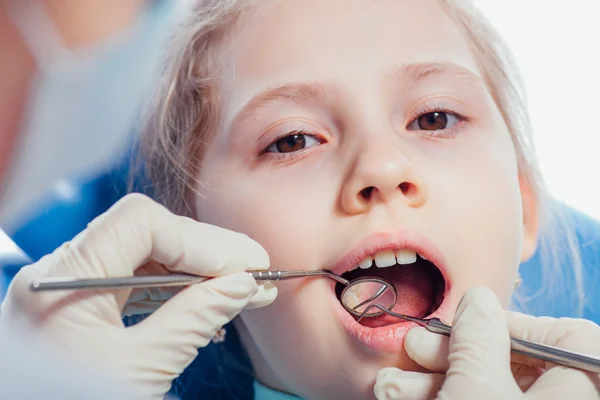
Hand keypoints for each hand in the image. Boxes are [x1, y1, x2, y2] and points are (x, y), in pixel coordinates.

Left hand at [0, 194, 276, 398]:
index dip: (197, 240)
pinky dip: (177, 289)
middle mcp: (64, 272)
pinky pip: (137, 280)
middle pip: (148, 233)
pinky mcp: (84, 305)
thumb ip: (193, 320)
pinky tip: (210, 302)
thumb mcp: (138, 370)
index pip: (140, 222)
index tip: (240, 266)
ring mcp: (73, 286)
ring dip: (198, 271)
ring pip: (147, 255)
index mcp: (64, 278)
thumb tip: (243, 286)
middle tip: (256, 269)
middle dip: (207, 252)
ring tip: (243, 288)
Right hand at [374, 287, 599, 399]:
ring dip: (433, 380)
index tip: (472, 320)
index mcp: (577, 392)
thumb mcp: (475, 388)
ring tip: (391, 386)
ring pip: (486, 389)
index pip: (568, 338)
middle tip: (417, 348)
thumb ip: (479, 336)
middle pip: (514, 363)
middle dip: (453, 352)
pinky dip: (439, 398)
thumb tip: (479, 301)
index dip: (516, 322)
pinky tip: (400, 397)